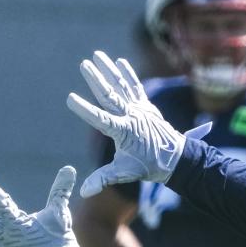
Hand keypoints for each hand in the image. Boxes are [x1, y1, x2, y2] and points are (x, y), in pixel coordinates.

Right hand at [66, 51, 186, 196]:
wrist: (175, 159)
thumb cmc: (147, 166)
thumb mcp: (125, 174)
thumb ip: (103, 179)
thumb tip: (84, 191)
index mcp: (124, 131)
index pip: (101, 119)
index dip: (85, 109)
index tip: (70, 99)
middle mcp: (132, 116)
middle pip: (110, 95)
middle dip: (96, 79)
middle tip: (83, 64)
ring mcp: (140, 109)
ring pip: (122, 86)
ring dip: (109, 70)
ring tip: (96, 55)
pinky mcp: (146, 105)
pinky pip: (136, 86)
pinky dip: (128, 74)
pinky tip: (119, 62)